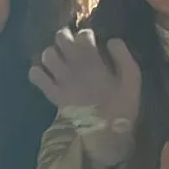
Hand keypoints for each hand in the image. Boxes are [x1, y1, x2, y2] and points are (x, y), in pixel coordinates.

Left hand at [29, 29, 141, 168]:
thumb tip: (112, 40)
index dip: (87, 34)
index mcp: (93, 62)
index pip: (83, 35)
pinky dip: (38, 71)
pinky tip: (46, 73)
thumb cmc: (121, 106)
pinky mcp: (52, 94)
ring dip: (52, 52)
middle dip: (66, 36)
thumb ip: (123, 57)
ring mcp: (60, 80)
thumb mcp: (133, 79)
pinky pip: (36, 76)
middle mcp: (73, 67)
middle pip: (60, 38)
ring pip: (47, 54)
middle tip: (71, 43)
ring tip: (59, 58)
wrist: (105, 133)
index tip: (91, 41)